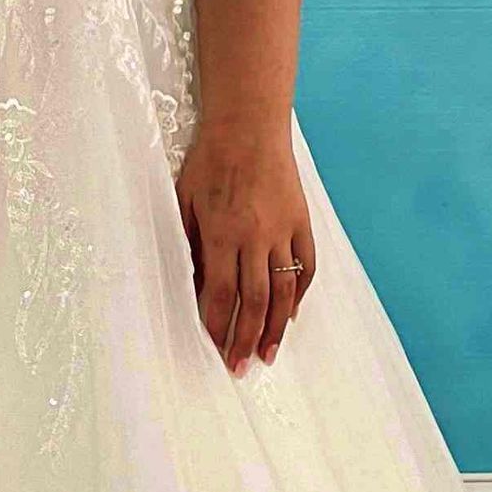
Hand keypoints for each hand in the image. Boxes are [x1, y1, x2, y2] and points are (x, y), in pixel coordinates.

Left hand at [175, 119, 315, 374]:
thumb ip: (189, 245)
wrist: (249, 125)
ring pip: (284, 291)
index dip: (217, 327)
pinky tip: (292, 315)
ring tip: (269, 354)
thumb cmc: (210, 161)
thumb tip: (190, 288)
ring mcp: (283, 230)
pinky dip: (300, 294)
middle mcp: (256, 236)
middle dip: (247, 339)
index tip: (213, 350)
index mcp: (222, 233)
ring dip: (277, 327)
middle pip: (255, 302)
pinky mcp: (302, 221)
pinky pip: (307, 266)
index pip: (220, 294)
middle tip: (240, 366)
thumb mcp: (184, 201)